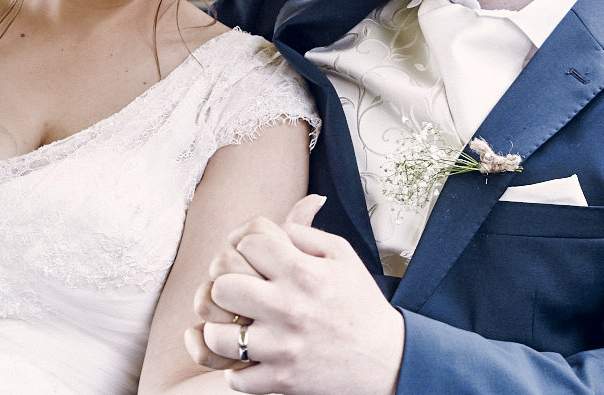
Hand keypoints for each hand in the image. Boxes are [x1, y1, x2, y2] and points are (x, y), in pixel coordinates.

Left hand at [186, 195, 404, 394]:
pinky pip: (235, 378)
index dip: (246, 246)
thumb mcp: (342, 255)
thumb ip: (305, 232)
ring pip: (216, 335)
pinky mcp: (281, 380)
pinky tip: (252, 357)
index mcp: (303, 273)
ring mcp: (282, 347)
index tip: (254, 258)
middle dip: (224, 284)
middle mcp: (288, 308)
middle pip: (222, 286)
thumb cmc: (360, 304)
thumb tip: (275, 223)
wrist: (387, 359)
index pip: (246, 244)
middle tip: (237, 291)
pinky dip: (239, 370)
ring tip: (235, 327)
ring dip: (221, 330)